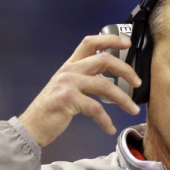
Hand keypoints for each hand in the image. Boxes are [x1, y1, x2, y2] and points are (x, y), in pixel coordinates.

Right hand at [19, 35, 141, 146]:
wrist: (31, 126)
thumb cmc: (51, 109)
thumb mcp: (66, 88)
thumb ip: (83, 79)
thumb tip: (107, 78)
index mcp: (70, 65)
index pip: (90, 42)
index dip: (110, 40)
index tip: (127, 43)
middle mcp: (69, 70)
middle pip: (104, 60)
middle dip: (126, 70)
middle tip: (138, 83)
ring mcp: (68, 84)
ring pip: (105, 86)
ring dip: (123, 99)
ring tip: (133, 109)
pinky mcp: (68, 99)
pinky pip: (96, 109)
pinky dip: (106, 121)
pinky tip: (109, 128)